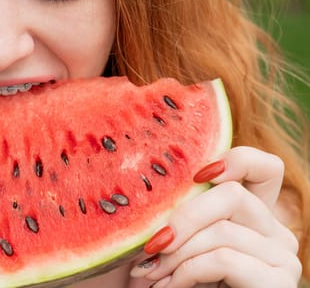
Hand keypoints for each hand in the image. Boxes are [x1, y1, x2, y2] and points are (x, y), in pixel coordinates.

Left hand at [129, 146, 301, 286]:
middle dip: (183, 218)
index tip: (196, 176)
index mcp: (253, 215)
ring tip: (152, 274)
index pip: (266, 168)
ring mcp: (281, 257)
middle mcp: (275, 231)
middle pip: (232, 195)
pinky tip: (168, 287)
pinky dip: (186, 272)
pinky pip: (223, 259)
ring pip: (221, 231)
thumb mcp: (177, 242)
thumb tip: (155, 179)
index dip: (236, 160)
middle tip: (152, 245)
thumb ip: (180, 214)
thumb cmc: (176, 283)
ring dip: (176, 255)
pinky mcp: (278, 282)